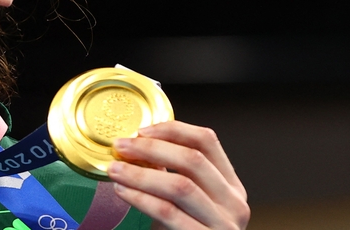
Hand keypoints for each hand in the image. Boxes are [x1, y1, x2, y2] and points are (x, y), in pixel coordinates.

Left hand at [106, 121, 249, 229]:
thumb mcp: (189, 201)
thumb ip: (173, 174)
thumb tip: (136, 147)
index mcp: (230, 185)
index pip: (207, 141)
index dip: (172, 130)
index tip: (141, 130)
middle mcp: (233, 202)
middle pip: (193, 160)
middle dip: (151, 148)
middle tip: (121, 146)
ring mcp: (222, 224)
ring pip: (180, 186)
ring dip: (141, 173)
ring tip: (116, 169)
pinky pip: (169, 212)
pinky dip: (141, 198)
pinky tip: (123, 191)